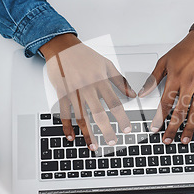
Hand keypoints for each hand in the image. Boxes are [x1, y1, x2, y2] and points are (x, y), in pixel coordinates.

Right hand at [40, 34, 135, 149]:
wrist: (62, 47)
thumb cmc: (84, 55)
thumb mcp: (106, 64)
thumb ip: (120, 80)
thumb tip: (132, 94)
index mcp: (100, 81)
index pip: (114, 103)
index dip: (122, 118)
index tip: (127, 129)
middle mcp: (87, 88)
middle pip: (99, 113)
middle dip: (107, 130)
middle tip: (112, 142)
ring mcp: (73, 92)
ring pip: (81, 117)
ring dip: (88, 134)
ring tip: (93, 146)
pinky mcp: (61, 94)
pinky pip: (64, 113)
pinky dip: (67, 126)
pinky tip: (71, 136)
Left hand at [139, 30, 193, 143]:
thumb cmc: (186, 49)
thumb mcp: (165, 61)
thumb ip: (153, 78)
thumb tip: (143, 93)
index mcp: (175, 78)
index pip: (165, 103)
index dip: (159, 118)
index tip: (154, 129)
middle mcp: (189, 84)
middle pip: (180, 111)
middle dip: (172, 128)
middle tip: (168, 140)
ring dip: (190, 128)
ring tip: (185, 140)